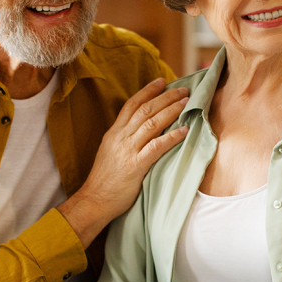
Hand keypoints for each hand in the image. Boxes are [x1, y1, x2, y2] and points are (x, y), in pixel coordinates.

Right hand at [59, 79, 189, 245]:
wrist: (94, 200)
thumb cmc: (105, 180)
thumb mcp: (111, 152)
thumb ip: (124, 140)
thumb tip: (142, 130)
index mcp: (114, 133)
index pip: (131, 105)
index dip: (147, 91)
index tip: (161, 81)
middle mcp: (121, 137)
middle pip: (145, 110)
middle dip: (166, 97)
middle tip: (183, 90)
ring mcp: (128, 150)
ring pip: (152, 123)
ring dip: (171, 111)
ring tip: (187, 103)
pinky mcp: (136, 165)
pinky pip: (156, 146)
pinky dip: (172, 137)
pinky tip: (184, 130)